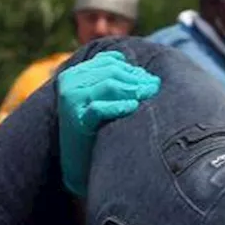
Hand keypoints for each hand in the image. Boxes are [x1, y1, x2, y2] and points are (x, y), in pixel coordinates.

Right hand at [57, 52, 160, 196]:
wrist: (78, 162)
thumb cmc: (95, 128)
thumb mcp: (100, 99)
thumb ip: (115, 81)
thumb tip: (145, 74)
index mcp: (73, 75)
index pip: (108, 62)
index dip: (132, 69)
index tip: (150, 78)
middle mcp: (68, 84)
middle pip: (110, 73)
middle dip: (136, 79)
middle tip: (155, 87)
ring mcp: (70, 102)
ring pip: (107, 86)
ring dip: (133, 89)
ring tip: (150, 94)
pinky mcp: (76, 122)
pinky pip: (99, 108)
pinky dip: (118, 106)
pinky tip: (134, 107)